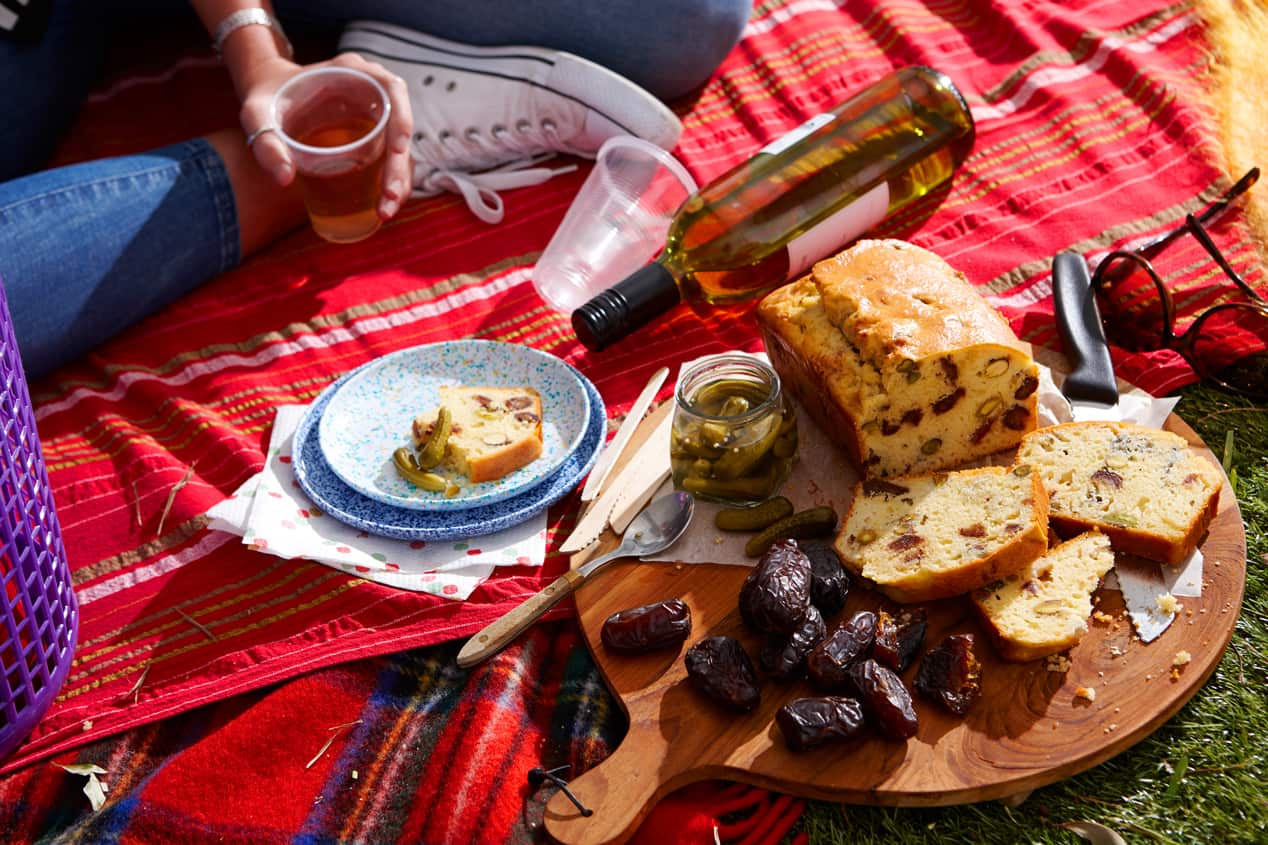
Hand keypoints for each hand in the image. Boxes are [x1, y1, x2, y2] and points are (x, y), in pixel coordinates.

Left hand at [238, 52, 413, 219]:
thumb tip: (285, 179)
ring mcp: (374, 115)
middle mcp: (371, 92)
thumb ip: (265, 143)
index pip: (392, 90)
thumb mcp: (257, 115)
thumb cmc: (264, 98)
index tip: (396, 151)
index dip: (402, 119)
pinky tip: (381, 206)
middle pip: (400, 128)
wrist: (268, 93)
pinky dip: (389, 182)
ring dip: (399, 181)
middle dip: (399, 167)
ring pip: (399, 148)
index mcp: (352, 73)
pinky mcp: (372, 135)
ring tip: (384, 211)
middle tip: (387, 200)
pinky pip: (389, 158)